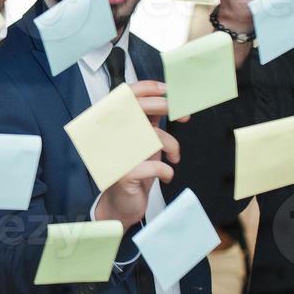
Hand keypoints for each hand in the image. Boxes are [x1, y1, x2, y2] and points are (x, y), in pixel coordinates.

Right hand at [90, 82, 179, 228]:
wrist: (121, 206)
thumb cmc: (134, 171)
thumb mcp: (142, 141)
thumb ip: (148, 121)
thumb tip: (169, 99)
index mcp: (114, 124)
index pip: (126, 96)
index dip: (148, 88)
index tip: (169, 92)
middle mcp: (110, 136)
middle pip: (137, 108)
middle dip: (165, 106)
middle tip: (183, 114)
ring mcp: (116, 154)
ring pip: (153, 137)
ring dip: (172, 147)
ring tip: (174, 157)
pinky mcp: (124, 174)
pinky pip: (156, 165)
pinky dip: (167, 171)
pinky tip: (166, 176)